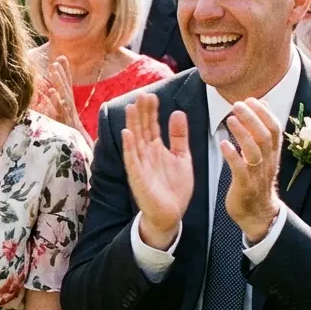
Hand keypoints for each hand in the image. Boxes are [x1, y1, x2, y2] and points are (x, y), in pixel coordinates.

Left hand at [36, 57, 88, 140]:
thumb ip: (56, 112)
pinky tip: (52, 91)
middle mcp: (70, 110)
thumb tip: (49, 99)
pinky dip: (56, 101)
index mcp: (69, 109)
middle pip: (67, 88)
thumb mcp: (61, 125)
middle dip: (62, 73)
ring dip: (59, 81)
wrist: (80, 156)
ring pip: (64, 96)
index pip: (68, 87)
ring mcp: (68, 116)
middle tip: (56, 59)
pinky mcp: (65, 124)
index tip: (61, 58)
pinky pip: (61, 110)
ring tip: (53, 68)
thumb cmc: (69, 140)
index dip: (65, 73)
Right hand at [122, 93, 194, 250]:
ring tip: (131, 107)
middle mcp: (146, 154)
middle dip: (142, 112)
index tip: (152, 95)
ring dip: (133, 124)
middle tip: (142, 94)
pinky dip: (129, 147)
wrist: (171, 214)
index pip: (152, 125)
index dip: (152, 111)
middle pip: (142, 129)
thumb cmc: (175, 187)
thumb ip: (179, 136)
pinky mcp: (138, 178)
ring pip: (135, 141)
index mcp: (157, 149)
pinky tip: (128, 134)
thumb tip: (178, 112)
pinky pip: (132, 160)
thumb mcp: (182, 157)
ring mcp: (140, 165)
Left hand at [222, 99, 283, 243]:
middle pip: (265, 136)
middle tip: (237, 105)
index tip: (251, 99)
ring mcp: (257, 175)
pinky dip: (232, 156)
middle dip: (252, 118)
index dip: (264, 112)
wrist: (258, 214)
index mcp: (272, 154)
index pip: (275, 128)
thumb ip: (263, 132)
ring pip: (255, 151)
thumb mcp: (264, 155)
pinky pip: (240, 170)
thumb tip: (264, 105)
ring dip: (243, 133)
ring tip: (230, 119)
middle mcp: (267, 162)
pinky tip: (223, 145)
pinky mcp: (245, 186)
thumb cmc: (257, 181)